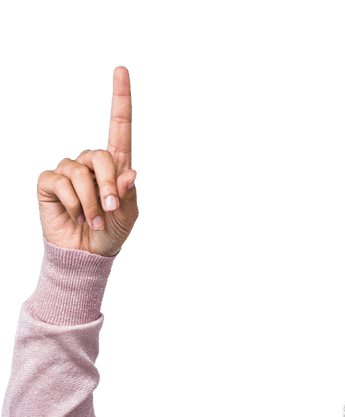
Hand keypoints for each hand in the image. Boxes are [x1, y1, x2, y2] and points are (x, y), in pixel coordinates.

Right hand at [36, 66, 137, 255]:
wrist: (86, 254)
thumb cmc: (110, 233)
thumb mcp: (127, 216)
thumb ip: (128, 195)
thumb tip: (129, 173)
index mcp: (115, 166)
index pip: (119, 126)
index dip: (120, 98)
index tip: (121, 69)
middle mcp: (91, 163)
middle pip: (101, 156)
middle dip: (108, 186)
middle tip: (109, 210)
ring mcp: (69, 170)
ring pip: (80, 172)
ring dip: (90, 201)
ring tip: (93, 220)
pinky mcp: (50, 182)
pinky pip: (61, 181)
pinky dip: (72, 203)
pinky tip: (74, 216)